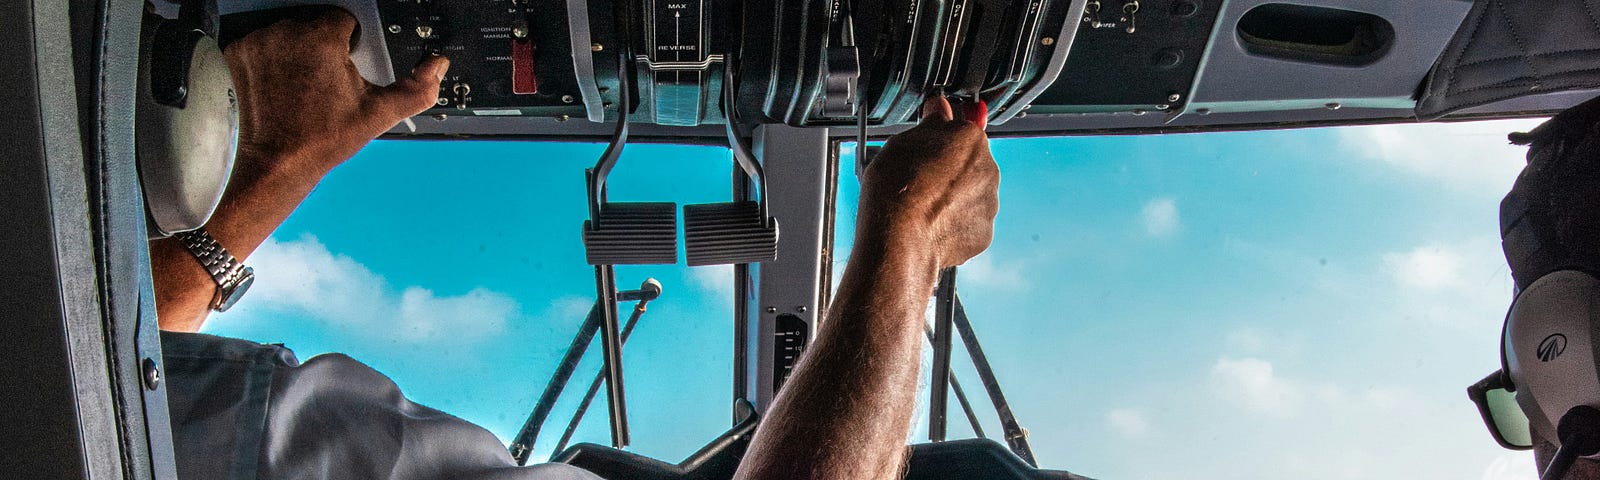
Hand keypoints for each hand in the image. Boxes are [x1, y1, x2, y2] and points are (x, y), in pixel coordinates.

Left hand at [222, 7, 447, 173]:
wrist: (276, 162)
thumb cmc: (322, 139)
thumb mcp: (377, 114)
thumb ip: (415, 88)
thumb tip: (436, 66)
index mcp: (321, 39)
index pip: (343, 20)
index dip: (350, 45)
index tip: (344, 69)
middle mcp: (285, 34)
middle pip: (314, 25)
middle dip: (322, 47)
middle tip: (324, 82)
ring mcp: (257, 43)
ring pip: (287, 33)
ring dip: (295, 51)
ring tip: (301, 85)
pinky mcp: (237, 53)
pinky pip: (262, 44)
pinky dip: (270, 59)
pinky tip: (279, 85)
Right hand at [857, 96, 999, 268]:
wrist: (899, 240)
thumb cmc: (897, 191)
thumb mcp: (901, 142)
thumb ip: (929, 123)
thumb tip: (939, 109)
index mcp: (970, 139)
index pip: (961, 129)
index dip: (941, 140)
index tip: (928, 146)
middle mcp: (987, 169)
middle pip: (969, 163)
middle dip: (949, 170)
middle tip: (919, 179)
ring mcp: (988, 203)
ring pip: (971, 194)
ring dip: (952, 198)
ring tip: (921, 207)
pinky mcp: (983, 233)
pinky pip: (970, 223)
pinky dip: (954, 224)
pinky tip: (931, 225)